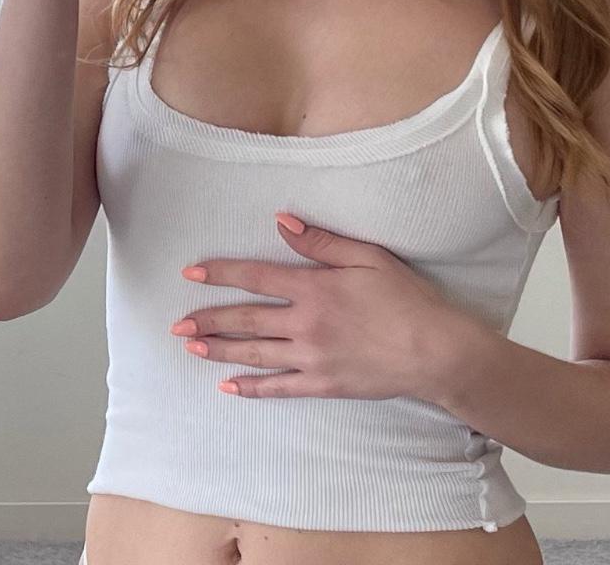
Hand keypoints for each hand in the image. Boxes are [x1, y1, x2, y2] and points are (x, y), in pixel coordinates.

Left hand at [170, 214, 479, 401]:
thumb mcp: (368, 256)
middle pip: (246, 320)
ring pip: (254, 353)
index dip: (221, 274)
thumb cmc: (405, 298)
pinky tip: (228, 386)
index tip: (191, 273)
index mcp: (315, 288)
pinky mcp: (321, 385)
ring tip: (191, 347)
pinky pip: (278, 388)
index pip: (257, 277)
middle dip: (208, 319)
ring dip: (219, 350)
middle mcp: (305, 324)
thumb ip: (321, 241)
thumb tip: (282, 221)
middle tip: (176, 323)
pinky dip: (251, 388)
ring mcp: (311, 358)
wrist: (432, 350)